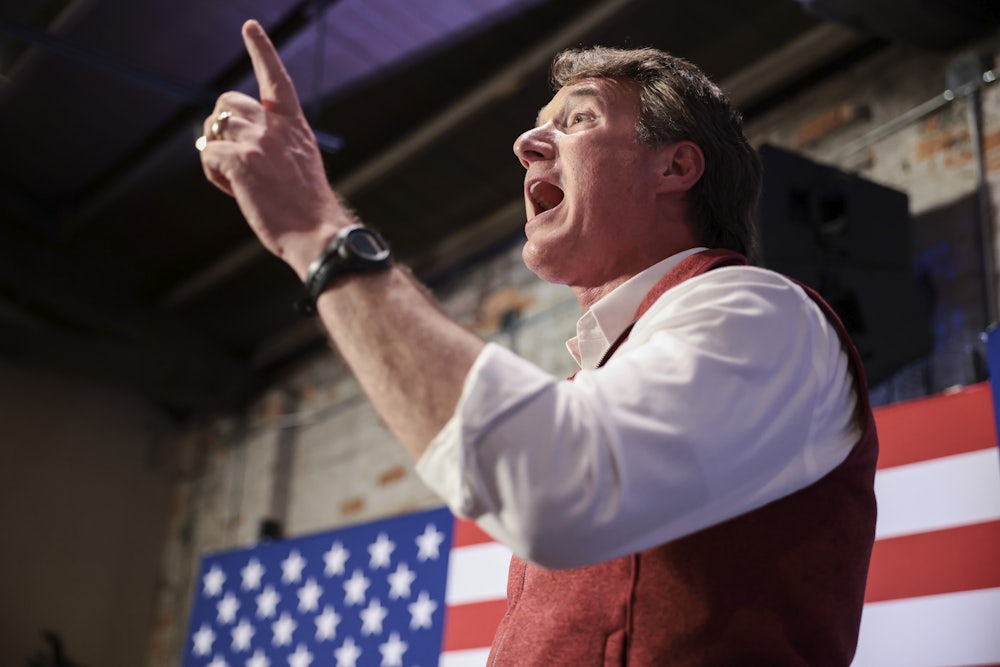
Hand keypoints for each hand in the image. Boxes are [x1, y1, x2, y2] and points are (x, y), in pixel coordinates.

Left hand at [199, 19, 346, 276]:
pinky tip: (235, 192)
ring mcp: (259, 142)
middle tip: (234, 160)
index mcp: (295, 127)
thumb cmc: (308, 210)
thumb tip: (226, 142)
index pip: (276, 79)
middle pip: (227, 103)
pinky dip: (214, 175)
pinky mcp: (241, 161)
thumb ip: (272, 145)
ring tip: (238, 182)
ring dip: (216, 154)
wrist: (319, 233)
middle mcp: (276, 127)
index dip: (262, 50)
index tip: (250, 27)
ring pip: (214, 128)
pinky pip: (208, 155)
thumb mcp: (299, 166)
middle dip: (220, 126)